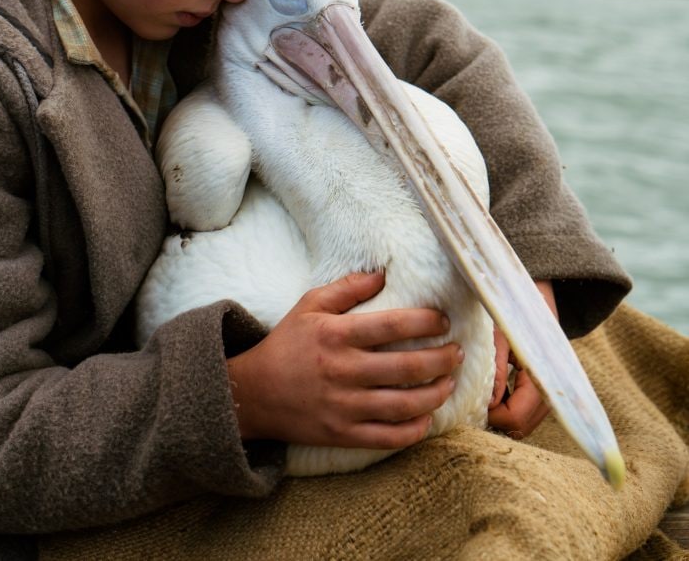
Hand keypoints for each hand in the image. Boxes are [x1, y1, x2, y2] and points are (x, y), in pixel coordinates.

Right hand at [226, 270, 462, 448]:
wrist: (254, 393)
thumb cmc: (286, 344)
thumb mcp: (309, 305)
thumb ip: (346, 289)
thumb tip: (382, 274)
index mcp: (337, 335)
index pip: (392, 325)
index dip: (425, 322)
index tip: (443, 321)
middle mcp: (344, 370)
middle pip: (407, 367)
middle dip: (441, 359)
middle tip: (457, 352)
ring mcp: (344, 406)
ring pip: (404, 404)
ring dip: (435, 393)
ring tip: (449, 381)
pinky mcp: (343, 434)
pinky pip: (388, 437)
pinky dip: (414, 430)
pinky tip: (427, 417)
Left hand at [487, 278, 557, 438]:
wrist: (534, 291)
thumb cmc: (512, 308)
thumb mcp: (499, 333)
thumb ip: (495, 368)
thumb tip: (487, 405)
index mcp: (541, 374)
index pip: (516, 417)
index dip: (491, 415)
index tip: (473, 398)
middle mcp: (551, 388)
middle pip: (521, 426)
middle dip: (496, 418)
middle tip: (475, 398)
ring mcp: (550, 390)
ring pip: (525, 422)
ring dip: (503, 414)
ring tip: (484, 393)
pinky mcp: (545, 387)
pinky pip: (527, 410)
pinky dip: (510, 407)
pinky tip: (496, 390)